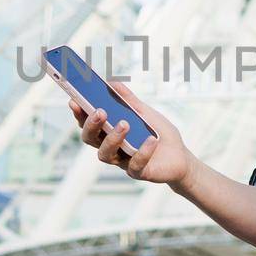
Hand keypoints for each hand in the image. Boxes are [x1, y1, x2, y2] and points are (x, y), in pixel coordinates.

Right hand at [70, 79, 193, 186]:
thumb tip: (112, 83)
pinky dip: (142, 151)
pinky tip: (151, 139)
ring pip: (105, 154)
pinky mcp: (139, 173)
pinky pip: (135, 165)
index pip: (87, 124)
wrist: (181, 156)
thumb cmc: (159, 133)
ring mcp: (123, 162)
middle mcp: (111, 148)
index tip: (74, 101)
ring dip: (112, 138)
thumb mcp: (145, 112)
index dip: (79, 114)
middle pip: (90, 139)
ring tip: (125, 124)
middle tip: (100, 111)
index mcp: (108, 132)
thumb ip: (128, 100)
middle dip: (91, 125)